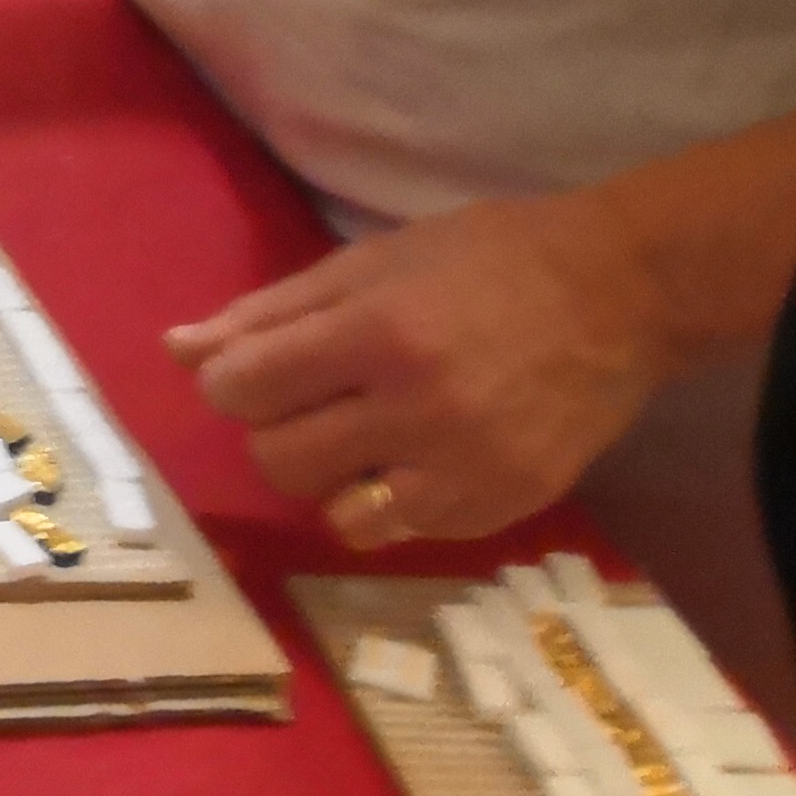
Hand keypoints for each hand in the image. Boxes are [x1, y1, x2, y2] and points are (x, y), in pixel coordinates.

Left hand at [167, 192, 670, 548]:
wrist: (619, 294)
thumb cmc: (484, 261)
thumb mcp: (369, 263)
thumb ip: (269, 313)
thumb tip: (177, 350)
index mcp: (378, 333)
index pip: (244, 387)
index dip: (228, 383)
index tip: (251, 373)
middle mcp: (419, 409)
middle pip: (278, 458)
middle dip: (271, 430)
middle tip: (307, 401)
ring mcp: (466, 468)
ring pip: (333, 511)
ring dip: (325, 476)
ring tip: (357, 436)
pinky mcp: (504, 506)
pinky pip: (400, 534)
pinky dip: (384, 505)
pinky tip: (407, 461)